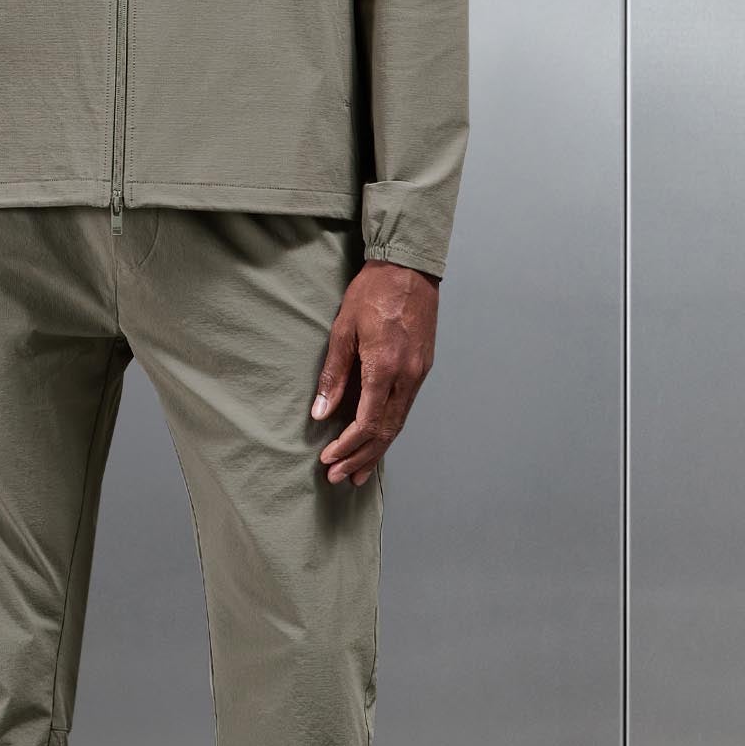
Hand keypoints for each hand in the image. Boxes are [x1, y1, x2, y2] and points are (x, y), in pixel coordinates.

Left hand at [310, 258, 438, 484]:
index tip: (328, 459)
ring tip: (357, 472)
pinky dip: (390, 429)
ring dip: (377, 450)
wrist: (409, 266)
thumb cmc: (373, 292)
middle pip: (386, 431)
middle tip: (340, 479)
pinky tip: (377, 440)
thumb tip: (321, 413)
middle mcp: (407, 376)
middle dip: (362, 458)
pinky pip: (405, 407)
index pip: (367, 422)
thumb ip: (333, 375)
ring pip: (398, 423)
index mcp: (385, 367)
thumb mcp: (343, 330)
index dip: (347, 446)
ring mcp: (419, 373)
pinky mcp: (423, 367)